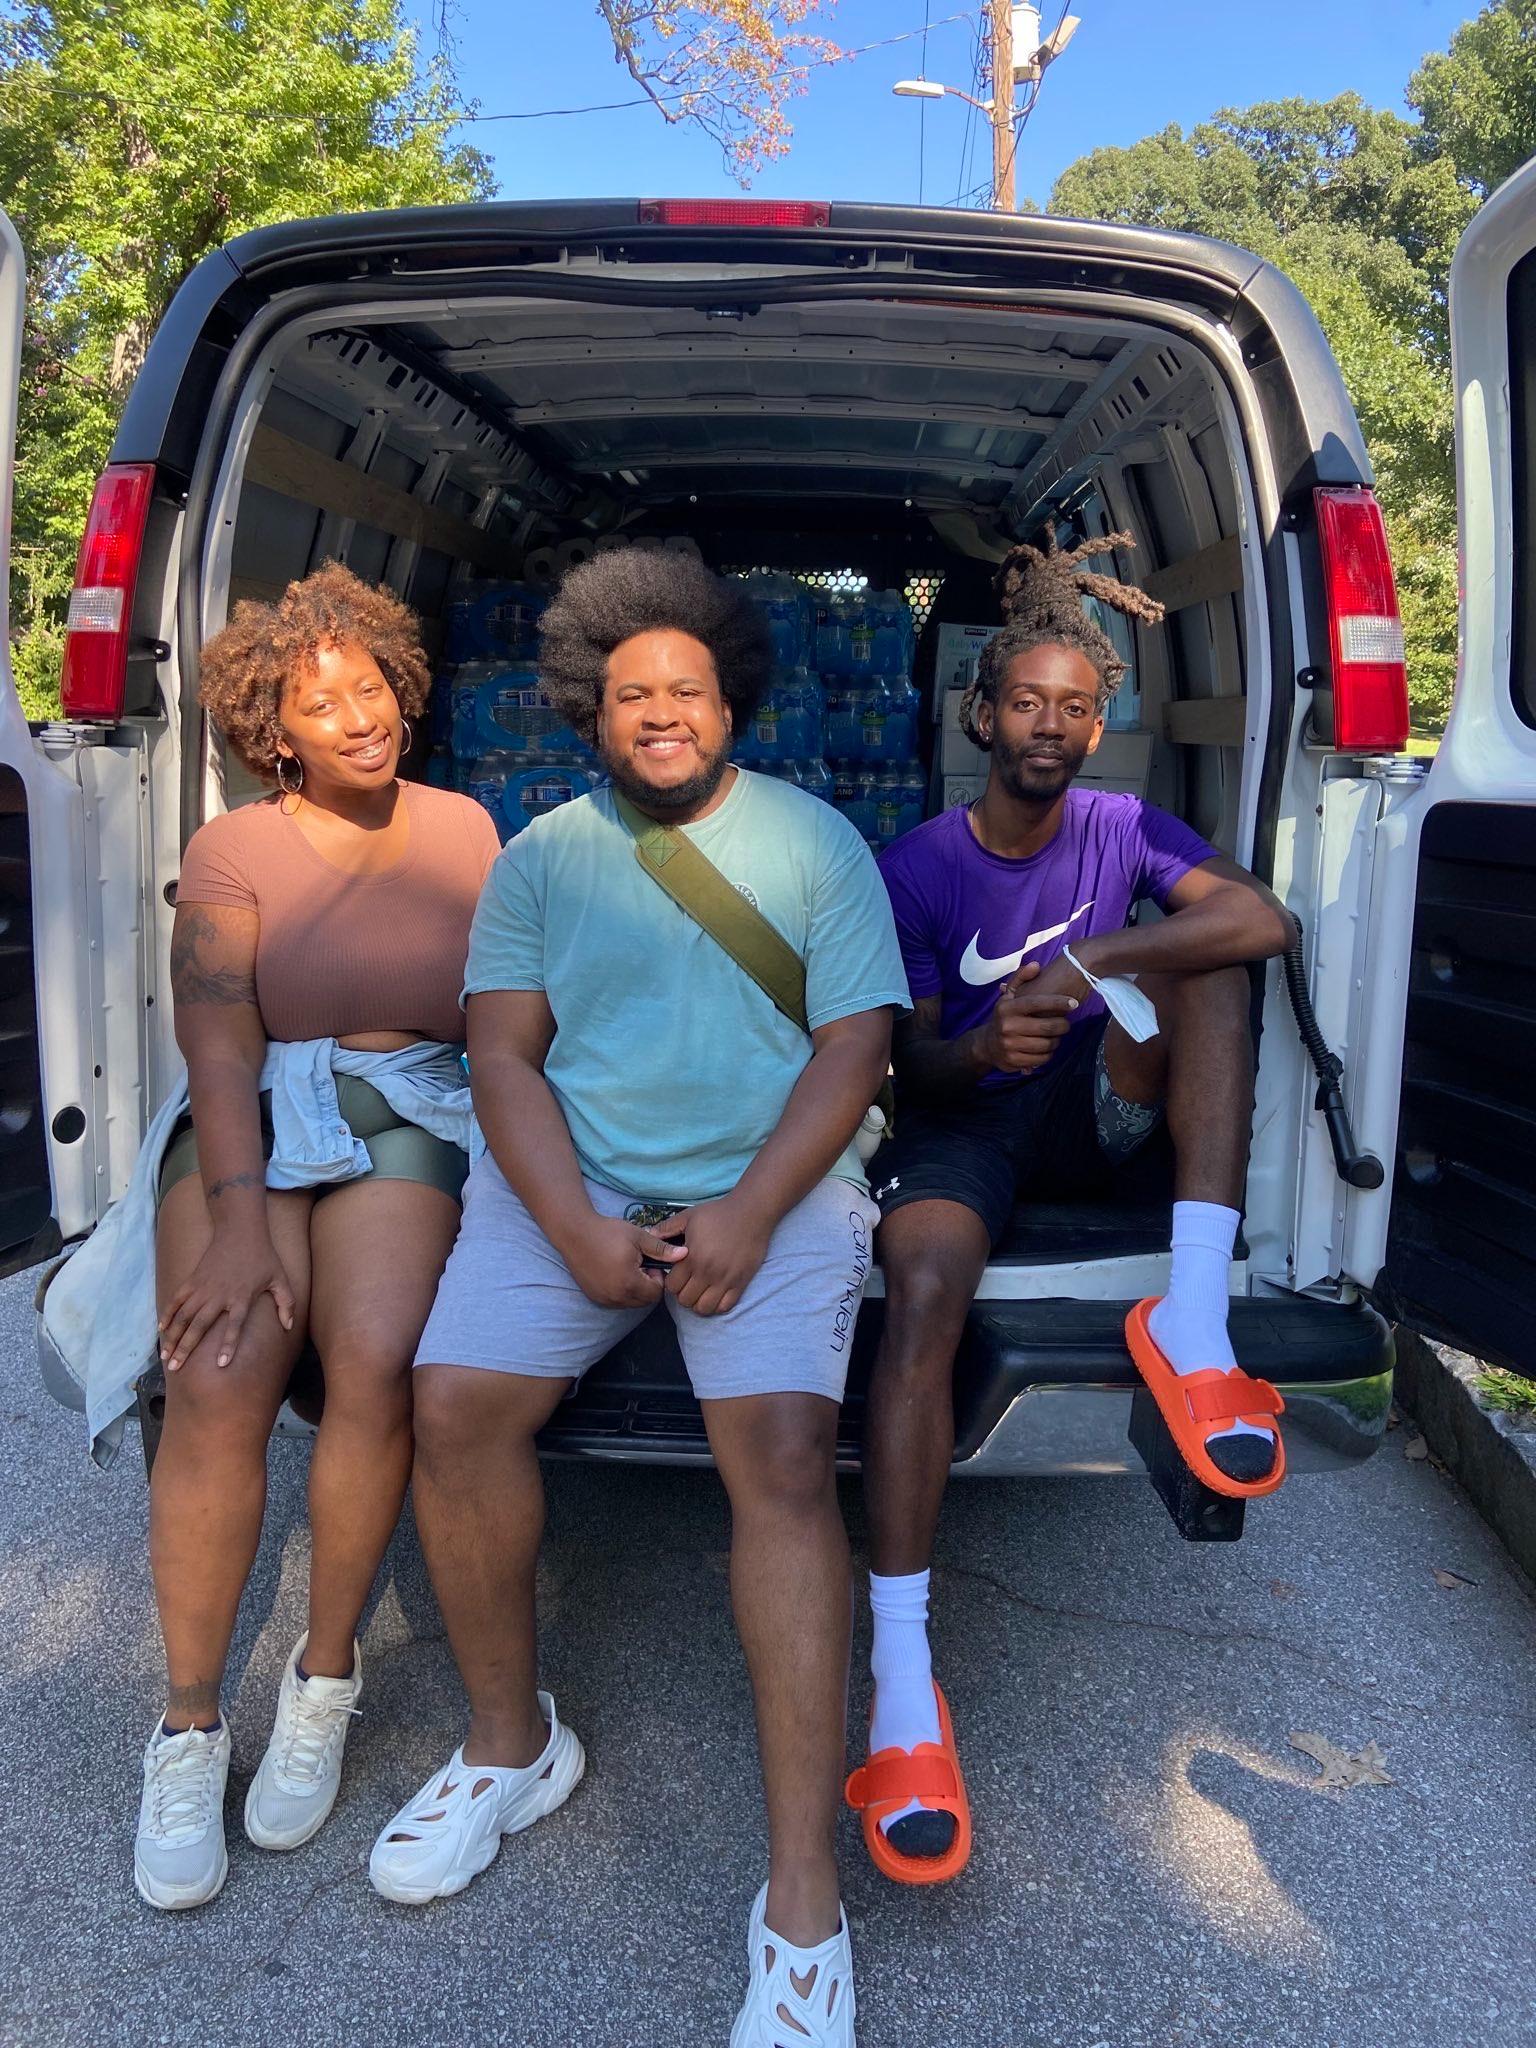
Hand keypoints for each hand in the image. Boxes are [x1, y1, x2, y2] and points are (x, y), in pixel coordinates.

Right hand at [159, 1231, 296, 1371]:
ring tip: (166, 1356)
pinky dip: (168, 1314)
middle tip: (175, 1368)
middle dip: (186, 1348)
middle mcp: (220, 1295)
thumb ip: (286, 1304)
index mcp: (242, 1297)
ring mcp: (203, 1287)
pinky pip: (176, 1300)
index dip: (229, 1344)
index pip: (236, 1325)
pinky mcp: (193, 1279)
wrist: (240, 1230)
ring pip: (183, 1316)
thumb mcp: (280, 1279)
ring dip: (173, 1337)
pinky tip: (162, 1330)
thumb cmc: (263, 1257)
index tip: (221, 1364)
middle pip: (200, 1325)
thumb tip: (289, 1327)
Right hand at [562, 1212, 686, 1308]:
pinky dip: (621, 1292)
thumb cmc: (608, 1232)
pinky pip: (616, 1301)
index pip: (656, 1293)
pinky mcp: (594, 1297)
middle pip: (644, 1301)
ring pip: (630, 1303)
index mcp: (629, 1282)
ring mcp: (603, 1299)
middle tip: (640, 1266)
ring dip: (635, 1290)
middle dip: (648, 1286)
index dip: (657, 1278)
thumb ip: (662, 1249)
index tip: (649, 1262)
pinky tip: (615, 1272)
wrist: (575, 1232)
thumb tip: (685, 1254)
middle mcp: (616, 1296)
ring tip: (628, 1268)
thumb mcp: (638, 1237)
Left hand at [657, 1194, 772, 1317]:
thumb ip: (666, 1228)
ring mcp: (725, 1280)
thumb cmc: (718, 1213)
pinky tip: (715, 1293)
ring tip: (701, 1291)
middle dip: (683, 1294)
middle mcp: (707, 1272)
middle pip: (685, 1300)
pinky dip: (717, 1305)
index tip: (676, 1275)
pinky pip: (725, 1307)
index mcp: (692, 1257)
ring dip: (699, 1303)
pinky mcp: (741, 1283)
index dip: (670, 1283)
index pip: (672, 1286)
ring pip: (704, 1308)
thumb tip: (648, 1234)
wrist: (751, 1213)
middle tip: (688, 1283)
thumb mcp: (689, 1216)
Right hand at [973, 958, 1083, 1075]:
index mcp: (1007, 1008)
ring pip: (1047, 1044)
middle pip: (1047, 1026)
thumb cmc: (1005, 1017)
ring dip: (1057, 1040)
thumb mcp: (1009, 996)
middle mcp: (1007, 1026)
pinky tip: (1048, 1048)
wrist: (987, 1045)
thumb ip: (1021, 978)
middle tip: (1066, 1023)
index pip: (1037, 1003)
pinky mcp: (1014, 1061)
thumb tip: (1036, 965)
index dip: (1058, 1002)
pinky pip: (1042, 1059)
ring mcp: (1010, 1045)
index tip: (1073, 1003)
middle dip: (1063, 1025)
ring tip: (1057, 1036)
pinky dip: (1049, 1054)